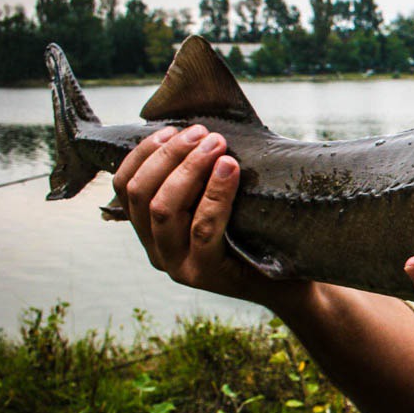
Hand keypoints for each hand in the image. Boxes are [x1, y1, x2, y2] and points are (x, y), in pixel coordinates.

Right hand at [112, 124, 304, 306]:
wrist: (289, 283)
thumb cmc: (254, 235)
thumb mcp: (219, 203)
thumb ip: (199, 178)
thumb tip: (199, 129)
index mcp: (150, 230)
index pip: (125, 186)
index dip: (144, 153)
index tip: (172, 129)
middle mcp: (156, 250)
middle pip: (141, 193)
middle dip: (170, 155)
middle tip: (203, 133)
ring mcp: (178, 265)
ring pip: (164, 209)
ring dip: (189, 168)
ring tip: (217, 145)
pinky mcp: (205, 274)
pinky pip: (202, 228)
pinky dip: (215, 193)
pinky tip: (230, 169)